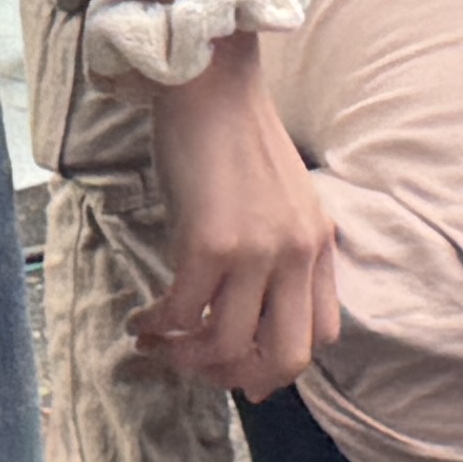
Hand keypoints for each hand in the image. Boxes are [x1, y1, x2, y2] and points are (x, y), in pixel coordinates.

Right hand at [141, 52, 338, 394]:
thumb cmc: (233, 137)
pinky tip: (140, 322)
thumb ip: (277, 251)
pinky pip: (182, 315)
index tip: (238, 361)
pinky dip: (156, 330)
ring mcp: (258, 251)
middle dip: (238, 378)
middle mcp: (298, 253)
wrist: (209, 82)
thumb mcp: (281, 201)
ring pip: (228, 346)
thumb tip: (239, 313)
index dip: (277, 361)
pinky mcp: (212, 243)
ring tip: (158, 345)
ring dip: (187, 359)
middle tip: (199, 368)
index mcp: (319, 244)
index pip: (321, 335)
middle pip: (286, 358)